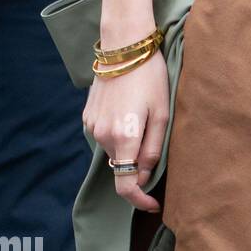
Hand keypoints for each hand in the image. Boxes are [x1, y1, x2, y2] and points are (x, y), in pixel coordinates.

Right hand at [82, 48, 169, 211]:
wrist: (124, 46)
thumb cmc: (149, 76)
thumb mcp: (162, 113)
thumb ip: (153, 150)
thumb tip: (145, 176)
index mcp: (124, 137)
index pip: (126, 185)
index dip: (140, 200)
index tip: (154, 204)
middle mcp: (103, 135)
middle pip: (121, 165)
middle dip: (138, 162)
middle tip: (155, 135)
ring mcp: (92, 125)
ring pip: (113, 149)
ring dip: (127, 143)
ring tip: (142, 114)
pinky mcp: (88, 116)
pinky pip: (105, 134)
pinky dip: (117, 131)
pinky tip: (128, 108)